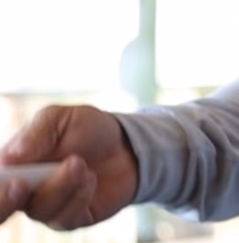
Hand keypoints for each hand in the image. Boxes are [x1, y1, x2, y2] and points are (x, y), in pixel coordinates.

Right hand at [0, 104, 138, 229]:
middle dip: (5, 202)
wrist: (127, 145)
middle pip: (0, 210)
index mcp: (14, 164)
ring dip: (60, 185)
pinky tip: (90, 178)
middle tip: (23, 185)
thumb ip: (35, 134)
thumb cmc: (89, 129)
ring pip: (38, 209)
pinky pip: (65, 218)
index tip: (11, 181)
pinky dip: (79, 196)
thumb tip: (8, 158)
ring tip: (80, 163)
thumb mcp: (62, 119)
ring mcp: (45, 207)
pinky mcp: (68, 218)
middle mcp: (23, 190)